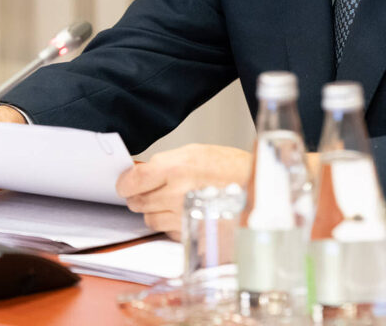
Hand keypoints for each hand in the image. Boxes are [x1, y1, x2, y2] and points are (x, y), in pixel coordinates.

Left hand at [116, 143, 250, 239]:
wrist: (260, 190)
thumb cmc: (230, 167)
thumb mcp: (194, 152)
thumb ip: (162, 163)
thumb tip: (137, 171)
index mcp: (175, 169)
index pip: (132, 181)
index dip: (125, 183)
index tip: (127, 183)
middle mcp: (177, 195)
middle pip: (137, 202)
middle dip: (140, 195)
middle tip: (152, 189)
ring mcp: (184, 217)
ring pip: (150, 219)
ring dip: (155, 210)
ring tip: (173, 200)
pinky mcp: (192, 234)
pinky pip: (168, 231)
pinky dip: (171, 223)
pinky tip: (186, 211)